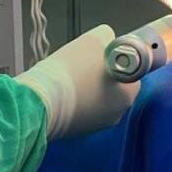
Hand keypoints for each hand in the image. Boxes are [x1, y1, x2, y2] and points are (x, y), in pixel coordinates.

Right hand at [16, 26, 139, 139]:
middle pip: (114, 86)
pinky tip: (63, 91)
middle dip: (102, 75)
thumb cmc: (70, 70)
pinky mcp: (79, 132)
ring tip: (70, 77)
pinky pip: (83, 110)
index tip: (101, 55)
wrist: (40, 101)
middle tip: (84, 64)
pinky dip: (76, 101)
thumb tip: (110, 41)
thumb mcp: (95, 38)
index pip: (132, 71)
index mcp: (129, 92)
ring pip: (98, 99)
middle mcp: (118, 113)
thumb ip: (109, 38)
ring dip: (88, 88)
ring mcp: (98, 125)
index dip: (116, 59)